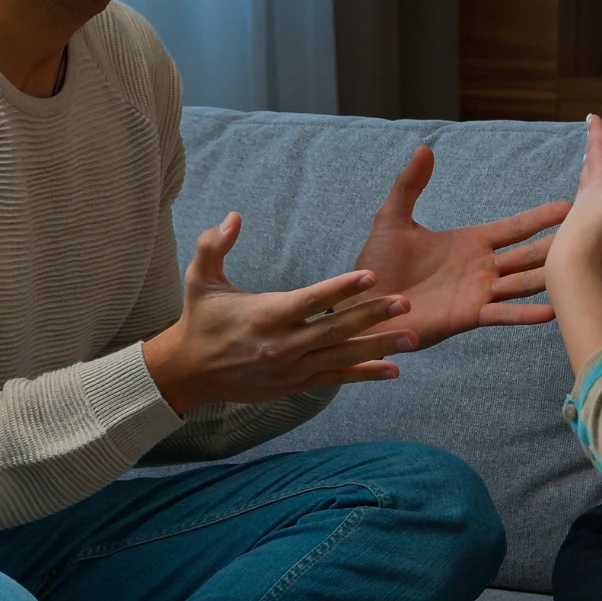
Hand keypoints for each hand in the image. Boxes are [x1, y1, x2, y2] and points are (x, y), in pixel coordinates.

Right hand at [144, 213, 420, 413]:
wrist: (189, 372)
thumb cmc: (199, 318)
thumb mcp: (198, 279)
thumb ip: (214, 245)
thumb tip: (234, 216)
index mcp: (265, 315)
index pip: (310, 300)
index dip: (341, 288)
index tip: (371, 275)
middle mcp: (282, 344)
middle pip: (335, 329)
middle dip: (373, 316)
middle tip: (406, 303)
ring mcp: (291, 368)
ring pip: (342, 357)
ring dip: (379, 347)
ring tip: (411, 338)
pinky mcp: (295, 383)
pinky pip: (336, 378)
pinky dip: (364, 375)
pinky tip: (392, 370)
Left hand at [349, 147, 571, 349]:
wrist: (362, 306)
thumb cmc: (376, 265)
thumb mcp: (393, 219)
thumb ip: (410, 185)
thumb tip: (425, 148)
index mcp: (469, 242)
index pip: (514, 227)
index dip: (542, 217)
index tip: (571, 205)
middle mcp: (481, 267)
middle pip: (529, 254)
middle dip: (559, 245)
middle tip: (593, 235)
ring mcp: (478, 293)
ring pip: (524, 282)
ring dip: (551, 277)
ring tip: (582, 271)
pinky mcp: (468, 316)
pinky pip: (503, 313)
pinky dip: (526, 314)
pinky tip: (552, 311)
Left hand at [550, 108, 601, 280]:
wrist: (575, 266)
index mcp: (598, 181)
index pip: (596, 150)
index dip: (596, 132)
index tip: (591, 116)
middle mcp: (586, 195)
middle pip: (589, 167)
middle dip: (593, 151)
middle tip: (591, 138)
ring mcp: (580, 216)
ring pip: (585, 189)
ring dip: (589, 175)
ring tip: (588, 170)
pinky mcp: (580, 236)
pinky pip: (584, 213)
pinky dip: (588, 204)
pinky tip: (585, 214)